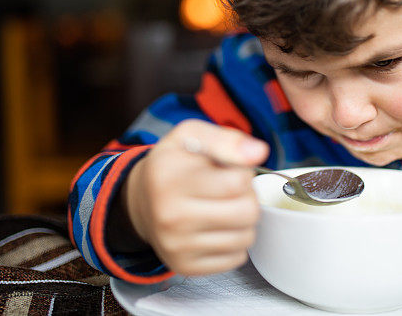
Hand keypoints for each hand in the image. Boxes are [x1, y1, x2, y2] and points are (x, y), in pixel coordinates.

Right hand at [122, 119, 268, 275]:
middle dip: (247, 197)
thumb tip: (258, 152)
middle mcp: (169, 215)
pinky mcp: (185, 266)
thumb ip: (226, 138)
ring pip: (246, 237)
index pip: (238, 181)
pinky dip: (234, 241)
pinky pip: (236, 258)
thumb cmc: (173, 165)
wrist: (142, 200)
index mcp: (170, 177)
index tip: (229, 169)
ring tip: (224, 206)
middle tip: (230, 190)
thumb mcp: (190, 135)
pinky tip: (217, 227)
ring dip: (243, 220)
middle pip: (247, 212)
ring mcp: (176, 245)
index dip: (243, 171)